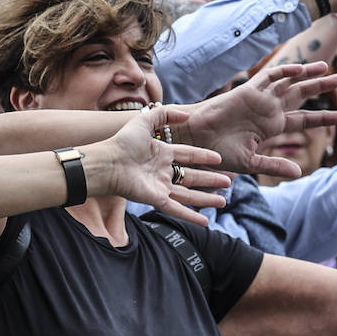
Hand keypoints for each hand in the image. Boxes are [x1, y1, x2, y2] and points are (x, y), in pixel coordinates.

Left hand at [86, 107, 229, 225]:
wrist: (108, 162)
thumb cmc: (122, 142)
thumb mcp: (145, 120)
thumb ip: (164, 114)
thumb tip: (186, 114)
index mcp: (161, 154)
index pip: (188, 155)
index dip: (203, 157)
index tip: (219, 159)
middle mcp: (163, 171)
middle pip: (192, 177)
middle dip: (210, 180)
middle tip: (228, 183)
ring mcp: (160, 186)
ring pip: (188, 195)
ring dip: (206, 199)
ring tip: (223, 201)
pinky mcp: (156, 199)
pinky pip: (177, 209)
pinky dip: (191, 216)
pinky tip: (206, 221)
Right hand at [185, 63, 336, 177]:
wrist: (196, 141)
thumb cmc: (219, 152)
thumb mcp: (251, 162)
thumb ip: (275, 165)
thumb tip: (298, 173)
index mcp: (271, 127)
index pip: (303, 120)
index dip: (322, 117)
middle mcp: (269, 110)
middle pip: (301, 95)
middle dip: (320, 87)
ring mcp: (260, 98)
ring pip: (289, 82)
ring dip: (307, 74)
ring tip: (328, 68)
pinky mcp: (248, 90)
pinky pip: (269, 77)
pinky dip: (283, 71)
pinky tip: (299, 68)